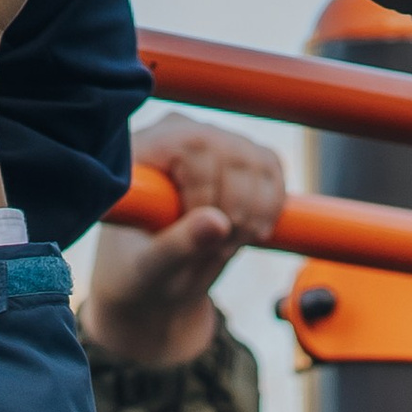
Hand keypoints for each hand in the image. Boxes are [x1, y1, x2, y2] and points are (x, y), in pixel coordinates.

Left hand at [83, 116, 281, 363]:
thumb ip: (177, 245)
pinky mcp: (240, 156)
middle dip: (235, 211)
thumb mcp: (150, 269)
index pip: (195, 146)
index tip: (198, 240)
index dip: (207, 195)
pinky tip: (250, 233)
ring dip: (255, 214)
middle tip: (219, 251)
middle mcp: (180, 134)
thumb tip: (218, 223)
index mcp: (145, 150)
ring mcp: (214, 141)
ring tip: (228, 246)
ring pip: (259, 161)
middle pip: (233, 153)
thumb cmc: (139, 272)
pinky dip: (271, 207)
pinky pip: (272, 167)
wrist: (156, 276)